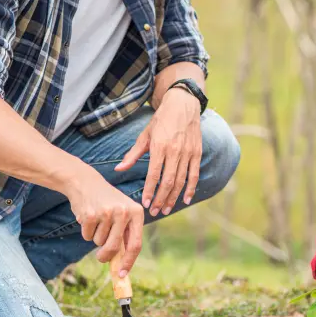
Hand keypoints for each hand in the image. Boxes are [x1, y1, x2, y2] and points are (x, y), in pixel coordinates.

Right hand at [66, 171, 143, 277]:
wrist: (86, 182)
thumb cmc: (107, 203)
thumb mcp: (122, 213)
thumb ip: (125, 235)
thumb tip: (122, 266)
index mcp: (136, 212)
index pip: (136, 244)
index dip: (129, 262)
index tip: (122, 275)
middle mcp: (124, 212)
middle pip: (114, 247)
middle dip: (106, 256)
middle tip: (101, 258)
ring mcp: (107, 213)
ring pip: (99, 242)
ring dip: (95, 237)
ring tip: (97, 221)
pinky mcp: (91, 214)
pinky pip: (87, 236)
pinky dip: (86, 231)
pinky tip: (88, 217)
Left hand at [115, 87, 201, 215]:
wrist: (182, 105)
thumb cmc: (161, 120)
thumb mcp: (145, 135)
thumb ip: (133, 154)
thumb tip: (118, 169)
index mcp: (160, 146)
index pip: (154, 174)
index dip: (150, 191)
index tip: (146, 203)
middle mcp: (175, 151)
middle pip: (168, 181)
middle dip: (161, 199)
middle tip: (155, 211)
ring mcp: (188, 152)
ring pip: (181, 181)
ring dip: (174, 197)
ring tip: (166, 209)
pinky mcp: (197, 153)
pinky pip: (194, 175)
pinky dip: (191, 188)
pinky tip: (185, 199)